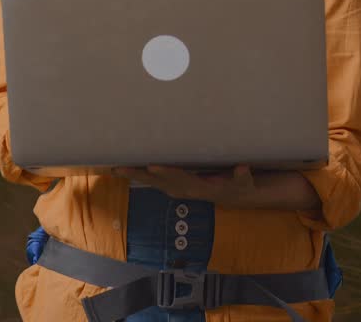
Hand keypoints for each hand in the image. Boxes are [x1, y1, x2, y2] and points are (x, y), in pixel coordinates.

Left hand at [112, 164, 256, 205]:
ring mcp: (177, 189)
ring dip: (134, 175)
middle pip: (158, 181)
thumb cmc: (238, 184)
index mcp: (198, 187)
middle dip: (139, 174)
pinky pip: (154, 180)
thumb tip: (243, 168)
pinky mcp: (174, 186)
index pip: (180, 178)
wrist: (233, 195)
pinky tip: (127, 168)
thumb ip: (243, 176)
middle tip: (119, 168)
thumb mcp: (245, 181)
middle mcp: (183, 189)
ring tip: (115, 168)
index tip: (152, 166)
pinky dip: (140, 174)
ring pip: (152, 182)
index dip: (166, 173)